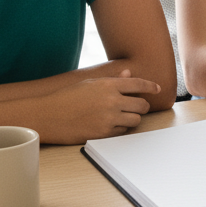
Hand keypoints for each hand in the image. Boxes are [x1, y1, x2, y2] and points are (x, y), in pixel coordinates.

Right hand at [37, 71, 161, 143]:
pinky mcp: (104, 133)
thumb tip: (128, 73)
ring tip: (121, 116)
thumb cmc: (67, 97)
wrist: (49, 116)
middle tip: (137, 107)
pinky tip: (110, 124)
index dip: (151, 86)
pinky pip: (122, 131)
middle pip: (142, 105)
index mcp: (108, 84)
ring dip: (132, 118)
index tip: (157, 89)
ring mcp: (108, 118)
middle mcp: (111, 100)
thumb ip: (112, 80)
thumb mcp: (90, 83)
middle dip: (142, 106)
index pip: (139, 84)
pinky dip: (120, 128)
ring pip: (135, 120)